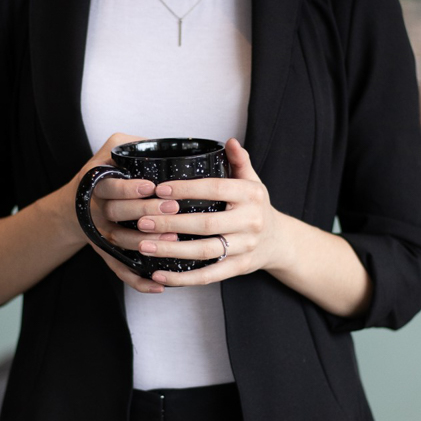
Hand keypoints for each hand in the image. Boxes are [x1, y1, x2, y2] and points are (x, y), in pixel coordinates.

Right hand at [74, 133, 177, 293]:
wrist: (74, 206)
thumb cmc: (101, 175)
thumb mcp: (110, 152)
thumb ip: (130, 145)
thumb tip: (158, 143)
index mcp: (96, 185)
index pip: (110, 187)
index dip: (130, 188)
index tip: (151, 185)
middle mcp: (96, 211)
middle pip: (118, 214)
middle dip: (146, 211)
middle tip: (172, 208)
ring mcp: (101, 234)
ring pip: (121, 243)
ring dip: (146, 244)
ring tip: (172, 240)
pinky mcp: (107, 254)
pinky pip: (120, 270)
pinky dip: (138, 281)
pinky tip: (159, 286)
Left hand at [134, 138, 286, 285]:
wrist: (278, 241)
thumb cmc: (255, 206)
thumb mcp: (252, 181)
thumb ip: (239, 161)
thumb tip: (230, 141)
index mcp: (251, 195)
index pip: (214, 189)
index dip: (186, 189)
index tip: (158, 189)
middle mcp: (250, 221)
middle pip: (205, 223)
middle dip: (170, 222)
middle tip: (142, 221)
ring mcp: (245, 247)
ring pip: (204, 251)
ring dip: (171, 251)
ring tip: (143, 246)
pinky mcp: (238, 268)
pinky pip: (208, 275)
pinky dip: (183, 278)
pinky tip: (159, 275)